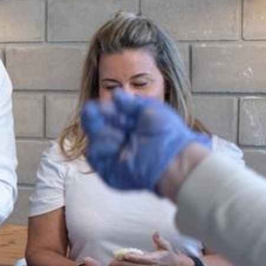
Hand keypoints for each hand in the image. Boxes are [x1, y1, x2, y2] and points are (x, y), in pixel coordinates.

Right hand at [81, 91, 210, 193]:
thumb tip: (116, 94)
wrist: (173, 158)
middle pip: (95, 126)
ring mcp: (113, 156)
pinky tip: (116, 142)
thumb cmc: (167, 134)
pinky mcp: (109, 170)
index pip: (107, 115)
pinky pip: (94, 155)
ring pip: (93, 138)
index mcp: (129, 127)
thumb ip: (130, 103)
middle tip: (92, 110)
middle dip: (93, 116)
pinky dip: (102, 145)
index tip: (102, 104)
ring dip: (103, 131)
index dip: (103, 109)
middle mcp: (120, 140)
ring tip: (120, 133)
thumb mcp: (150, 109)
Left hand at [108, 233, 194, 265]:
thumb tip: (155, 233)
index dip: (133, 257)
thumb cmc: (168, 255)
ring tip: (111, 265)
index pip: (142, 259)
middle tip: (112, 262)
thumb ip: (160, 240)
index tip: (125, 255)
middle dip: (122, 264)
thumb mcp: (166, 246)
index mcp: (154, 259)